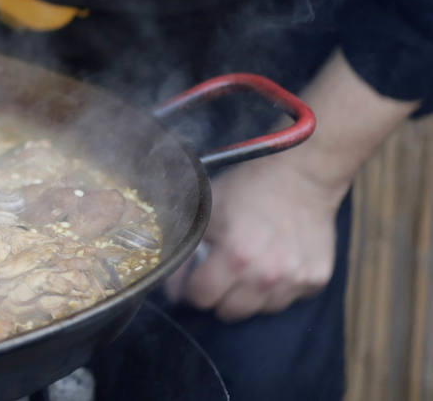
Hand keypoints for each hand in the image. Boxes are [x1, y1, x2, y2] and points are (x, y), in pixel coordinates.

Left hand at [164, 153, 345, 320]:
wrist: (301, 177)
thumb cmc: (248, 189)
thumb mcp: (207, 209)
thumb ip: (187, 245)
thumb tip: (172, 278)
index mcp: (235, 257)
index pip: (201, 298)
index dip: (189, 290)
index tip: (188, 282)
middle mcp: (267, 276)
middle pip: (229, 312)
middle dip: (216, 297)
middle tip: (216, 277)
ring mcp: (295, 280)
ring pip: (260, 310)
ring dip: (248, 296)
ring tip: (246, 270)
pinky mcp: (316, 280)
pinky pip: (289, 300)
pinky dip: (276, 290)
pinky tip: (273, 266)